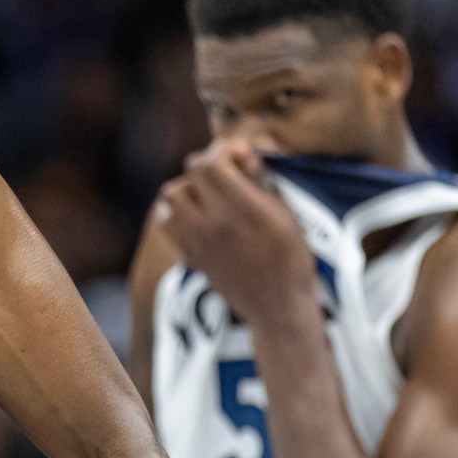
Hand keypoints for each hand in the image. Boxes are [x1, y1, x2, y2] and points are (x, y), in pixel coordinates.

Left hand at [154, 138, 316, 327]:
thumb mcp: (285, 214)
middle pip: (190, 174)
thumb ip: (259, 182)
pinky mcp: (188, 254)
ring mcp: (197, 240)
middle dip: (209, 166)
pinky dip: (176, 212)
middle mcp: (215, 223)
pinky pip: (166, 221)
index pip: (209, 163)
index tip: (240, 155)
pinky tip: (198, 216)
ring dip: (189, 188)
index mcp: (244, 209)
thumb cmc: (291, 258)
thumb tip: (242, 157)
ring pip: (170, 195)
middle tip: (229, 174)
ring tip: (210, 196)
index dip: (223, 150)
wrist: (277, 307)